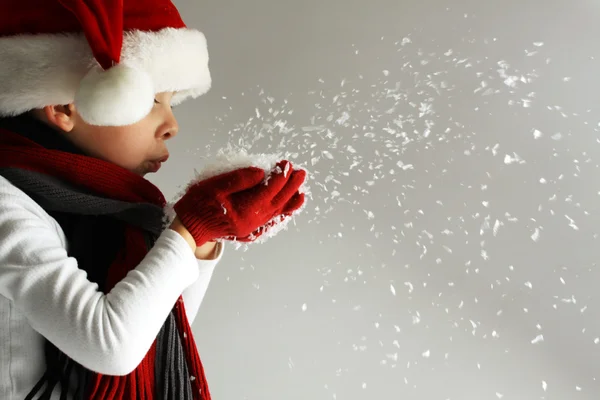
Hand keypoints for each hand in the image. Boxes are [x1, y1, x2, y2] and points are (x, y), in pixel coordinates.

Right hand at [174, 161, 305, 245]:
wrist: (189, 227)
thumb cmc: (198, 204)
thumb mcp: (214, 185)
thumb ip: (239, 179)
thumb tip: (262, 172)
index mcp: (243, 211)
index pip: (268, 191)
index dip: (280, 176)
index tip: (286, 163)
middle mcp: (251, 222)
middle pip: (277, 202)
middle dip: (290, 187)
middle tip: (301, 172)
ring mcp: (251, 229)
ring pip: (277, 213)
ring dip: (289, 200)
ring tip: (301, 190)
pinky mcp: (249, 231)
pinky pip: (271, 221)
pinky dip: (282, 213)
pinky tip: (288, 207)